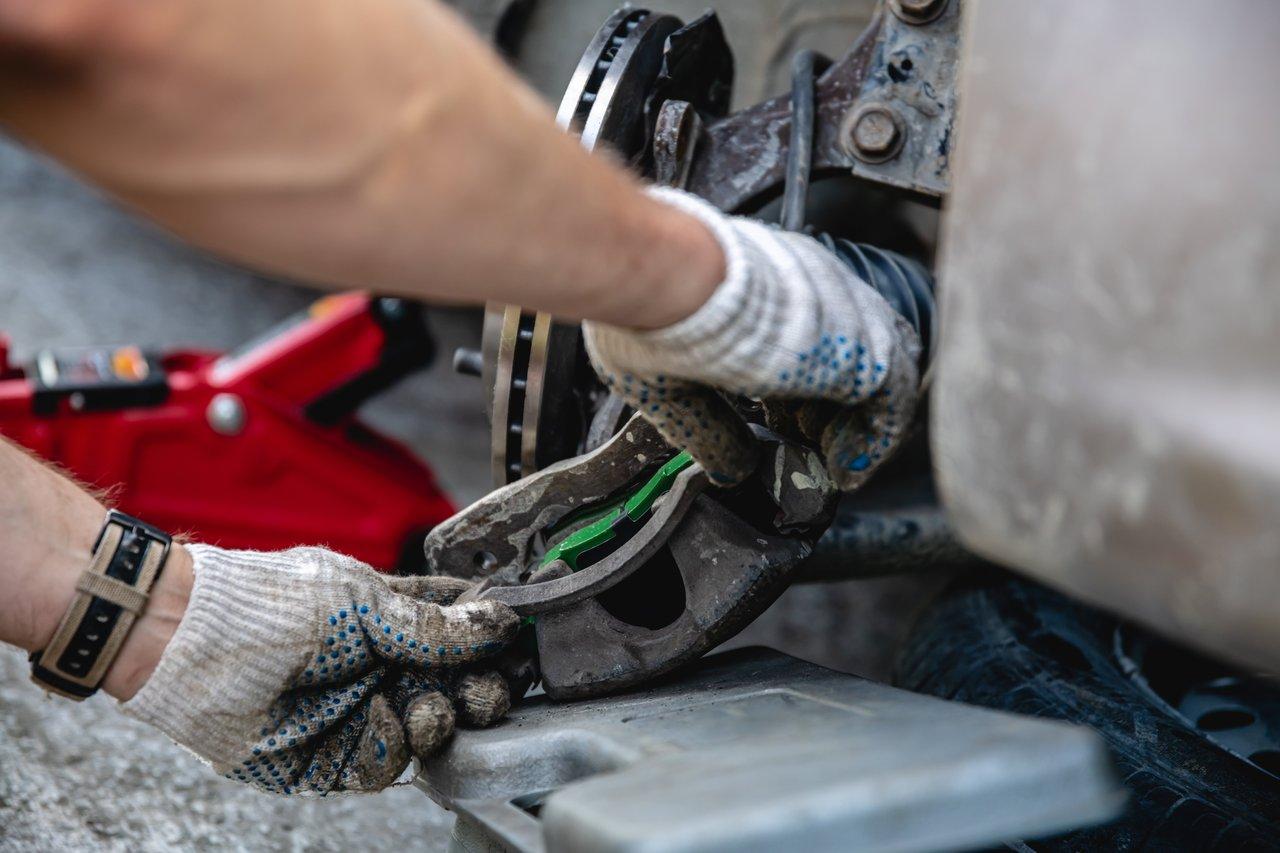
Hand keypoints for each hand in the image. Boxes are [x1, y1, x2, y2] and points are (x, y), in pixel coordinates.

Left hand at [122, 545, 518, 793]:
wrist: (193, 644)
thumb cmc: (272, 604)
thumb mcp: (363, 603)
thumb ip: (434, 625)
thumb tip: (501, 622)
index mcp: (392, 620)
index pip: (458, 633)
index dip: (492, 643)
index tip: (521, 648)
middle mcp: (380, 668)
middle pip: (453, 690)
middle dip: (480, 693)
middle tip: (491, 692)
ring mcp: (356, 713)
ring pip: (425, 731)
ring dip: (442, 721)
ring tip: (436, 710)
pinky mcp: (329, 758)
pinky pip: (381, 764)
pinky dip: (394, 748)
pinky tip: (393, 722)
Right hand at [584, 187, 923, 490]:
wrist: (678, 282)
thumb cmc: (655, 311)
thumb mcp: (671, 379)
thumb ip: (711, 426)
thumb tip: (732, 469)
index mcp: (767, 275)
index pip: (807, 329)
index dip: (798, 384)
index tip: (779, 422)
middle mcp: (815, 283)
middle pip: (849, 348)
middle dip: (829, 404)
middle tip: (803, 444)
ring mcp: (846, 311)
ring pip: (876, 372)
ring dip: (852, 423)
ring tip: (827, 461)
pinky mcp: (866, 347)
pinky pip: (891, 399)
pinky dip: (871, 440)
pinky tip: (844, 469)